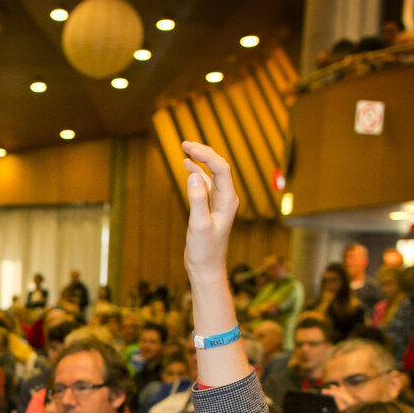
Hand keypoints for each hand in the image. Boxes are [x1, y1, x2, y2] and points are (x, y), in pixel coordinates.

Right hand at [180, 142, 239, 281]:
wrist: (207, 269)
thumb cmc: (205, 251)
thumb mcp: (199, 226)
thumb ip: (197, 200)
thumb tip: (193, 175)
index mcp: (228, 200)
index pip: (220, 168)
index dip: (205, 155)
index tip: (187, 149)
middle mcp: (227, 198)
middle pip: (219, 166)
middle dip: (203, 152)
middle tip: (185, 143)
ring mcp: (219, 202)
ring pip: (212, 173)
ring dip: (201, 159)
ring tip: (186, 148)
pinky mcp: (211, 208)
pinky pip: (206, 183)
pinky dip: (197, 172)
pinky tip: (187, 166)